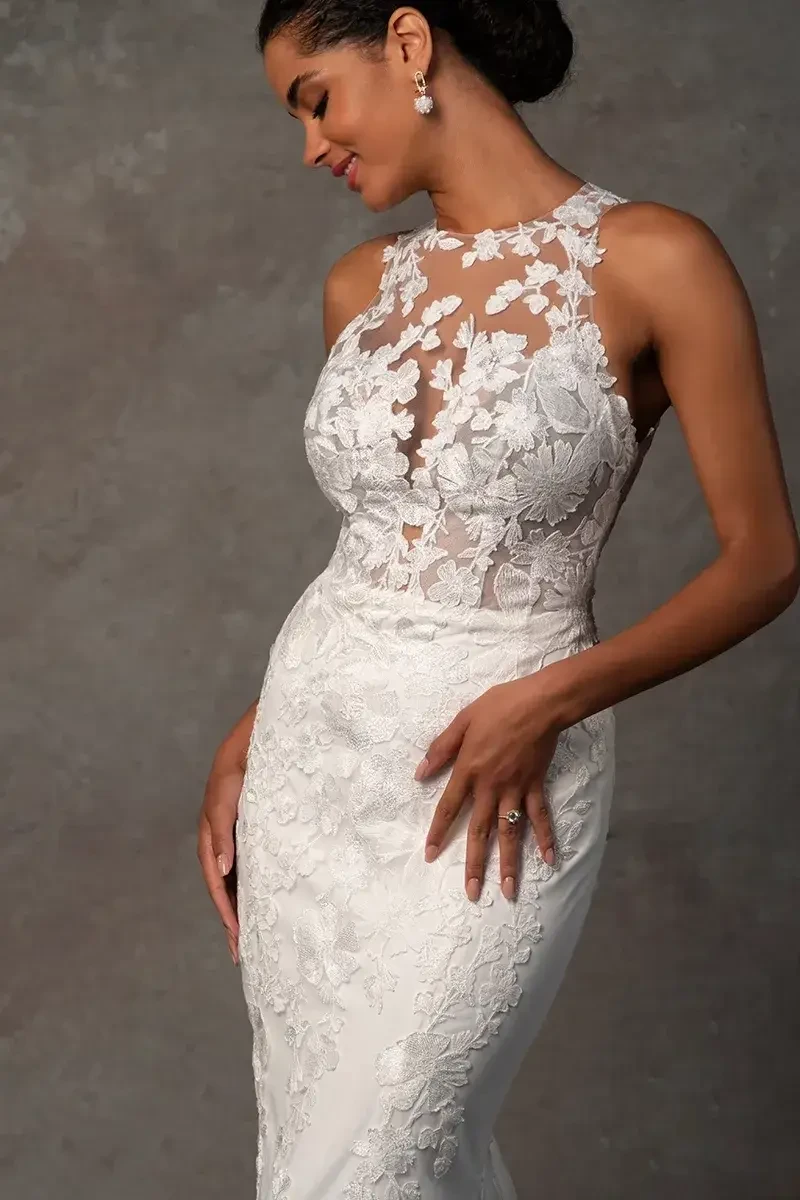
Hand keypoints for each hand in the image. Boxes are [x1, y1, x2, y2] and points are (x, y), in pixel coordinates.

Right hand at [197, 756, 243, 963]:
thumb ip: (224, 832)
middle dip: (231, 920)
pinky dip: (252, 887)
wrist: (256, 738)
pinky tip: (262, 901)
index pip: (216, 882)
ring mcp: (235, 836)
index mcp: (211, 834)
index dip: (225, 910)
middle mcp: (221, 839)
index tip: (237, 935)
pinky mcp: (250, 830)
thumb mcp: (228, 796)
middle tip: (240, 952)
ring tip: (250, 937)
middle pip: (223, 888)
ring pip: (235, 880)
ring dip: (241, 907)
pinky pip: (249, 865)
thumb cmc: (240, 764)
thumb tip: (223, 870)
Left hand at [417, 675, 561, 902]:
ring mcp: (515, 790)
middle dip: (474, 864)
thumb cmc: (499, 707)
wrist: (540, 704)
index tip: (430, 855)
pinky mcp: (535, 787)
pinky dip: (545, 838)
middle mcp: (490, 787)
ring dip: (508, 864)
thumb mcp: (462, 720)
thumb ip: (441, 749)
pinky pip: (540, 817)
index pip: (449, 808)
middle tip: (471, 893)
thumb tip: (419, 773)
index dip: (438, 832)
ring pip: (510, 833)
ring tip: (508, 892)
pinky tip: (548, 861)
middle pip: (479, 831)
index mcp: (469, 770)